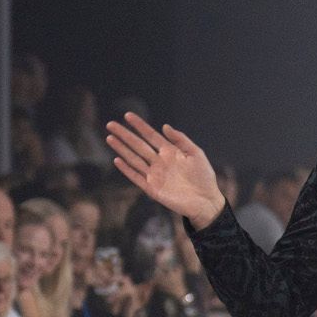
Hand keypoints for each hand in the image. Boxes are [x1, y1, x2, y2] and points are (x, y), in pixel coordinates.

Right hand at [107, 113, 228, 228]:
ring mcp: (155, 175)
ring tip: (110, 138)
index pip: (151, 135)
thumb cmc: (204, 177)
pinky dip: (127, 169)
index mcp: (170, 152)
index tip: (128, 115)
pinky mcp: (152, 189)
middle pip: (138, 145)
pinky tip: (117, 160)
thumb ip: (181, 139)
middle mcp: (160, 162)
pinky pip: (136, 177)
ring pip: (134, 159)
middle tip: (110, 124)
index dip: (140, 126)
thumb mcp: (196, 154)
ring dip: (121, 149)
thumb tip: (165, 126)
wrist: (206, 201)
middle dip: (125, 135)